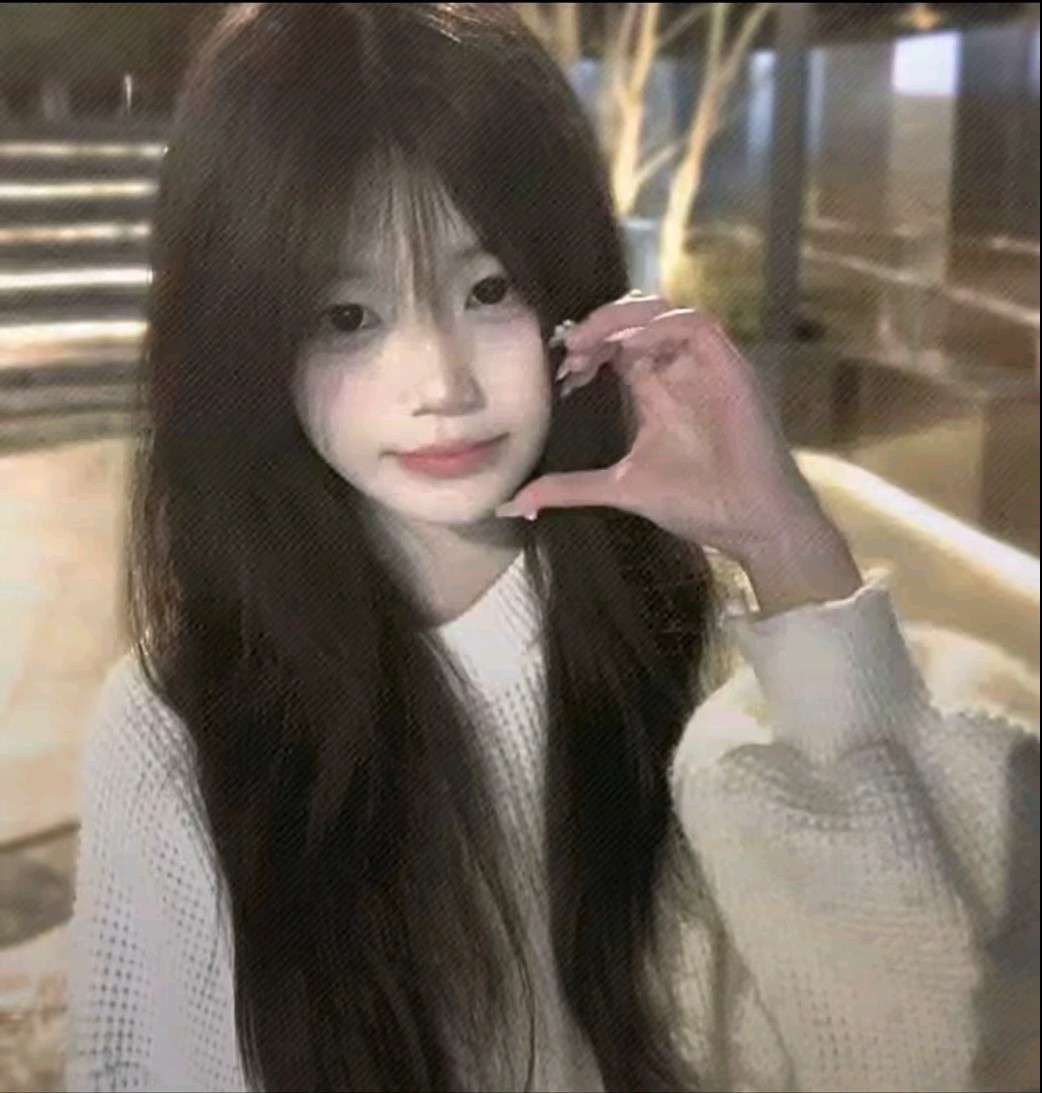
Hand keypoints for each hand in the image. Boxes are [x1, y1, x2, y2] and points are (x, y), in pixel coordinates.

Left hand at [497, 292, 834, 566]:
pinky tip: (630, 345)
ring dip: (622, 318)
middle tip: (568, 348)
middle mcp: (678, 373)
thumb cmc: (697, 505)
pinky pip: (696, 325)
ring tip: (588, 340)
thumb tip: (516, 503)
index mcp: (655, 394)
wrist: (750, 522)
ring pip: (663, 312)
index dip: (586, 349)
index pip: (616, 349)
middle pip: (635, 322)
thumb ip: (571, 488)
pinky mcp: (729, 368)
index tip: (561, 372)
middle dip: (597, 327)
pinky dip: (660, 326)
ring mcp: (704, 368)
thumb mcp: (620, 489)